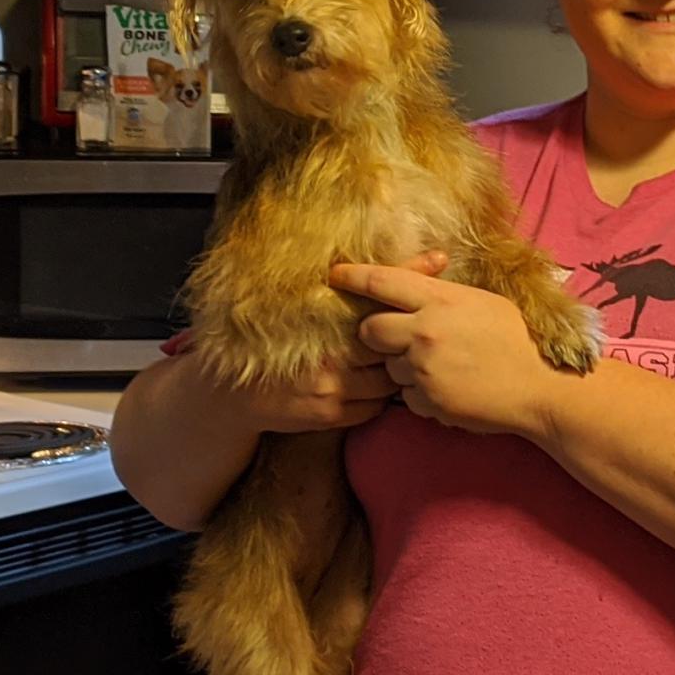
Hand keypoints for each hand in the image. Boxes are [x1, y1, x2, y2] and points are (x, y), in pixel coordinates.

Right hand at [224, 249, 450, 434]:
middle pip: (393, 343)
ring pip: (389, 381)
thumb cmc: (274, 345)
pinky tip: (373, 388)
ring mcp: (331, 388)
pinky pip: (374, 408)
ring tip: (399, 362)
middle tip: (424, 331)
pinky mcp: (329, 416)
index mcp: (325, 320)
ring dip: (397, 372)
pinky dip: (379, 399)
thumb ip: (342, 293)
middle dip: (409, 339)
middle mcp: (331, 353)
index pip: (379, 296)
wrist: (235, 394)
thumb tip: (378, 266)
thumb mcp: (303, 310)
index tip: (439, 258)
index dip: (411, 279)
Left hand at [329, 260, 562, 438]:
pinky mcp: (428, 400)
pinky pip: (408, 397)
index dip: (352, 276)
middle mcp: (425, 331)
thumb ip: (444, 295)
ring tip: (444, 368)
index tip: (334, 274)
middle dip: (376, 335)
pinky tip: (452, 389)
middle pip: (370, 330)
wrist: (541, 386)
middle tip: (398, 339)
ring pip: (389, 367)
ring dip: (405, 369)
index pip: (382, 281)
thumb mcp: (482, 302)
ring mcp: (425, 368)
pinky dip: (423, 395)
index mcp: (441, 299)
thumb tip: (418, 287)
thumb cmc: (518, 340)